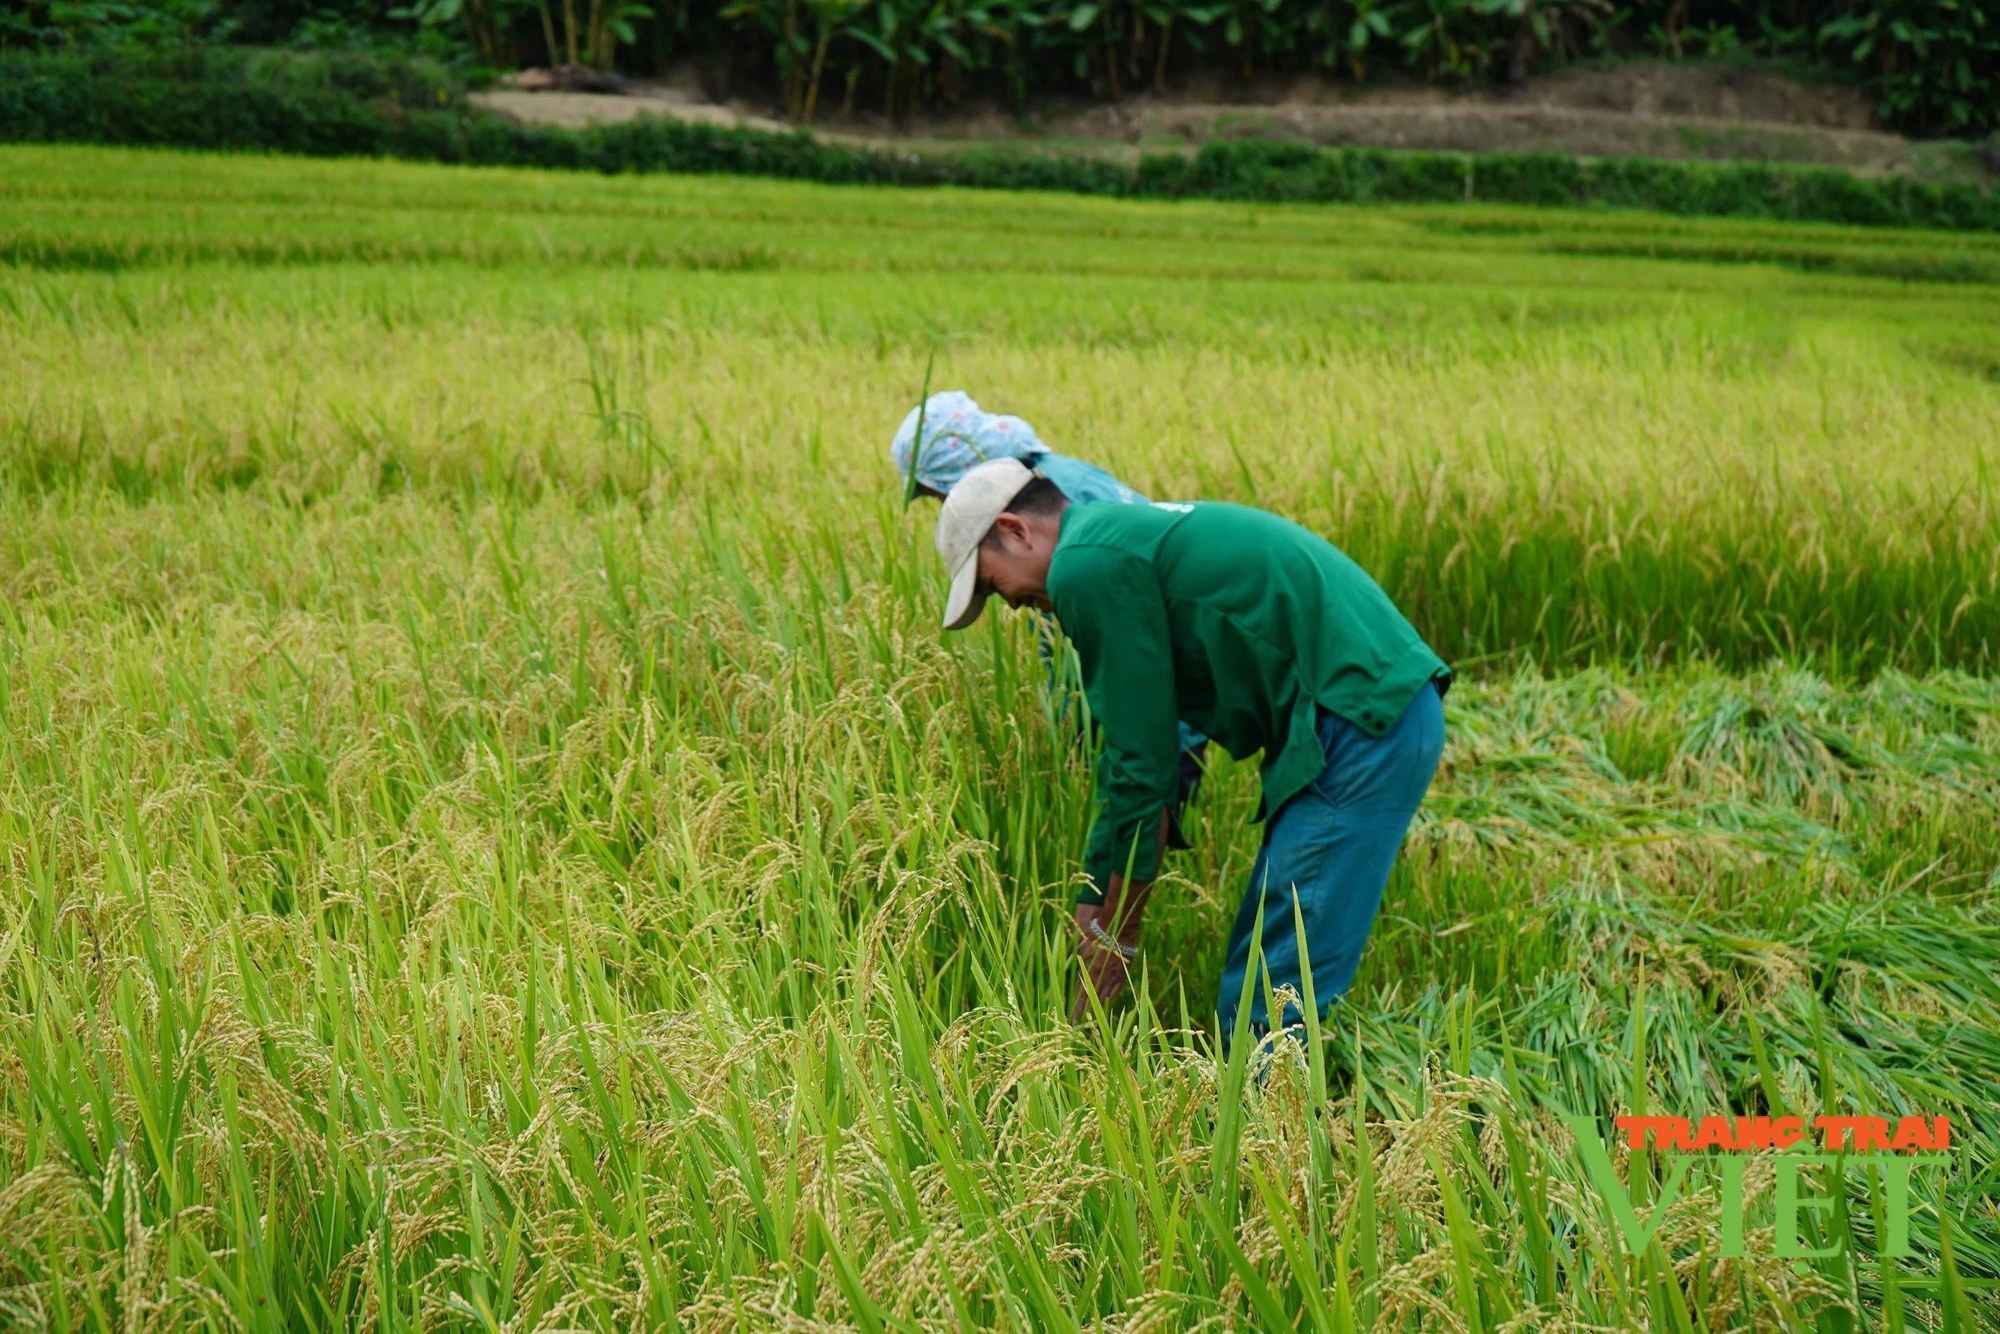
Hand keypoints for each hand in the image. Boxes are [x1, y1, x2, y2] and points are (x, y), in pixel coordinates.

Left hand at [1070, 903, 1131, 1022]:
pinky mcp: (1123, 973)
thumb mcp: (1082, 950)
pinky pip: (1116, 989)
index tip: (1073, 1022)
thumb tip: (1077, 977)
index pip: (1083, 997)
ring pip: (1107, 998)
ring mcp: (1116, 976)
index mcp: (1092, 973)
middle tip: (1084, 1029)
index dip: (1078, 1011)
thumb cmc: (1096, 934)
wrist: (1119, 926)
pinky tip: (1107, 1003)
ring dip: (1100, 1009)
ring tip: (1095, 1021)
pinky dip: (1110, 997)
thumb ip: (1080, 965)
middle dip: (1089, 1016)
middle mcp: (1105, 978)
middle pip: (1095, 1002)